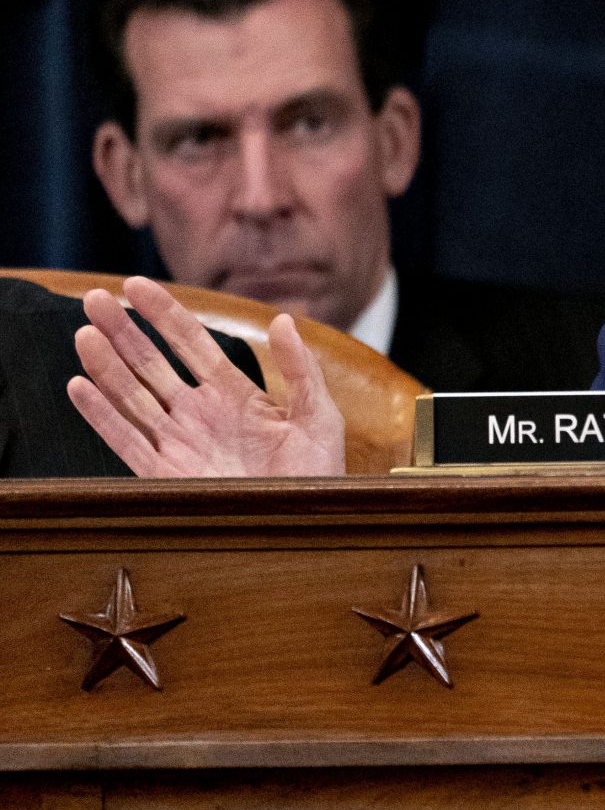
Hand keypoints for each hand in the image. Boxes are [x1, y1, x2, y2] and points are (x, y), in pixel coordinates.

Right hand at [66, 276, 346, 477]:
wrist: (308, 525)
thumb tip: (283, 319)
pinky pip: (127, 441)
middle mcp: (199, 413)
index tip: (137, 285)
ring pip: (133, 396)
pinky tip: (80, 386)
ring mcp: (180, 443)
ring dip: (106, 365)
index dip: (164, 314)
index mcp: (234, 394)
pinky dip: (101, 414)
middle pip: (152, 364)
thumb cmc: (319, 473)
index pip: (192, 344)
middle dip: (123, 331)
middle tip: (94, 297)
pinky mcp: (166, 475)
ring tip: (85, 333)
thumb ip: (300, 368)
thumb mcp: (318, 415)